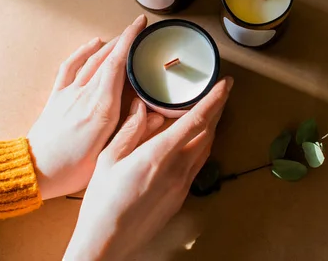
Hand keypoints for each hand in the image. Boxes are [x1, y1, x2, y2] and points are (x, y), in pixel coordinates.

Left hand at [27, 14, 164, 199]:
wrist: (35, 172)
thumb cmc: (72, 169)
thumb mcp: (110, 155)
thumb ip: (135, 131)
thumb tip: (158, 115)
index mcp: (102, 108)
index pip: (118, 65)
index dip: (130, 42)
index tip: (141, 26)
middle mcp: (86, 95)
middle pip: (107, 58)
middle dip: (124, 39)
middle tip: (139, 27)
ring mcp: (69, 93)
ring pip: (92, 60)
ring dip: (109, 44)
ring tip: (124, 35)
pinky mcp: (57, 96)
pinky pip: (70, 67)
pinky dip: (82, 51)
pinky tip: (93, 43)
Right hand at [64, 77, 233, 260]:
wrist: (108, 244)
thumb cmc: (103, 203)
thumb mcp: (108, 159)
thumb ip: (129, 131)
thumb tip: (141, 108)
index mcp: (159, 155)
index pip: (196, 120)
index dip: (214, 99)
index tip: (225, 84)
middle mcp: (177, 169)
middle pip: (208, 132)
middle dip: (218, 109)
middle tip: (222, 91)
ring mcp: (182, 185)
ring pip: (207, 148)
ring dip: (212, 127)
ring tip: (212, 111)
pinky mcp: (181, 196)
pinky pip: (199, 164)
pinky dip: (203, 145)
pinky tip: (197, 140)